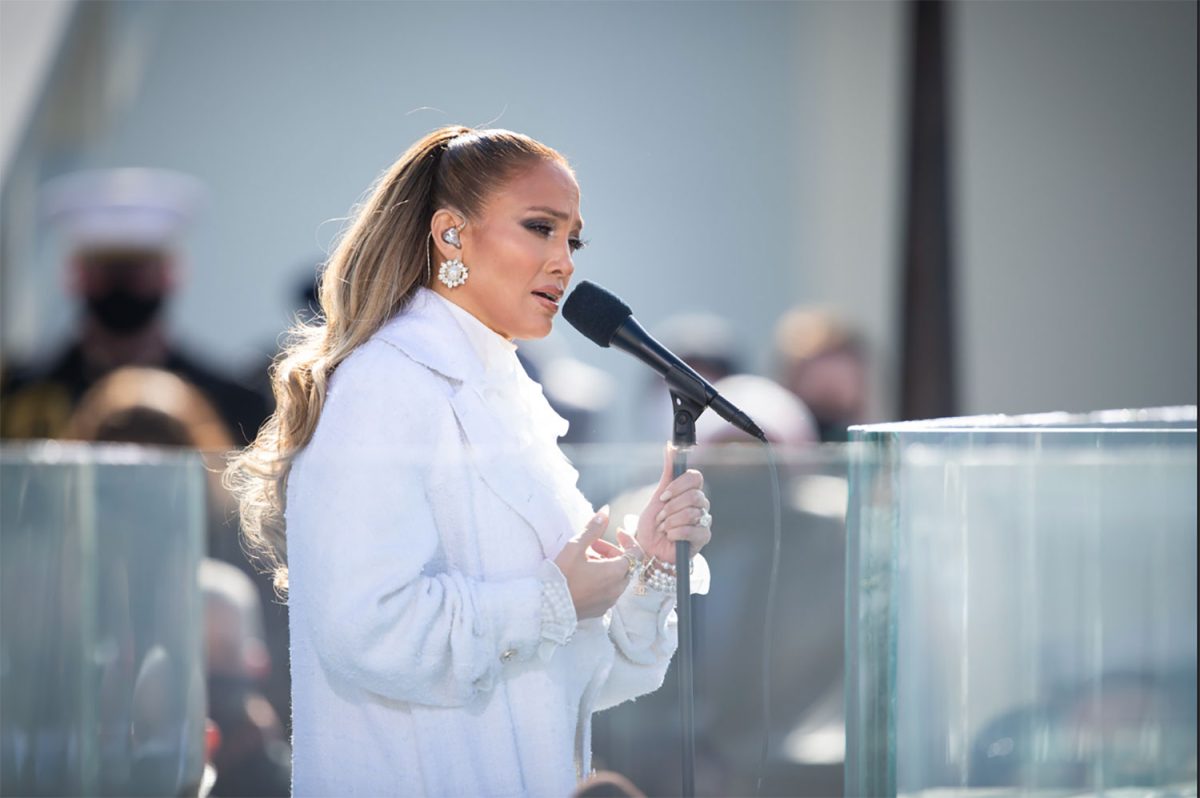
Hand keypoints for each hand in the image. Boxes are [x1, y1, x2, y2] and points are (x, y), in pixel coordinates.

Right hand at [554, 507, 633, 618]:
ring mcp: (610, 601)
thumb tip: (606, 511)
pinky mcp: (601, 609)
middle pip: (626, 565)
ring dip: (607, 565)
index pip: (636, 552)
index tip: (616, 532)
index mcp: (616, 572)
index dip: (628, 539)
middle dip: (613, 551)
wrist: (547, 607)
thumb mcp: (576, 547)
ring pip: (617, 578)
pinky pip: (609, 590)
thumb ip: (593, 528)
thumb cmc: (561, 576)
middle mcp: (617, 589)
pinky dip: (603, 579)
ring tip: (586, 559)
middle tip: (593, 545)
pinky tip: (584, 576)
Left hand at [635, 446, 711, 564]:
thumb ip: (668, 472)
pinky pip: (693, 530)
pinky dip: (676, 533)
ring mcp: (703, 521)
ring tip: (664, 528)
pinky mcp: (703, 537)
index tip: (663, 495)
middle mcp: (700, 504)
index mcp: (691, 491)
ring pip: (692, 513)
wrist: (649, 548)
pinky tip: (670, 537)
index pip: (695, 477)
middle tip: (661, 516)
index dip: (679, 485)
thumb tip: (670, 446)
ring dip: (671, 521)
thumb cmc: (654, 523)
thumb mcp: (658, 496)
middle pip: (693, 495)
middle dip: (671, 507)